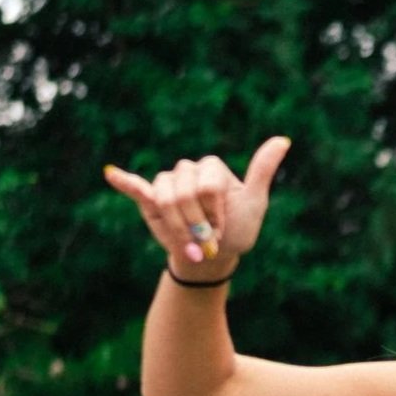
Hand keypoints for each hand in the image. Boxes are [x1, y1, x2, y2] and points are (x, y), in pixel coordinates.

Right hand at [104, 137, 292, 281]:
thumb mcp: (255, 202)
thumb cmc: (238, 229)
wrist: (215, 256)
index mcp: (212, 168)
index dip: (214, 215)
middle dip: (197, 225)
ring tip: (190, 243)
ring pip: (164, 199)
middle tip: (206, 240)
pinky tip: (112, 174)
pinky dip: (124, 181)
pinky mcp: (150, 198)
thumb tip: (283, 140)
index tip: (223, 231)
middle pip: (184, 194)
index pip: (208, 188)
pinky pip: (136, 187)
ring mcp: (167, 183)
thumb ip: (262, 170)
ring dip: (178, 228)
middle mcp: (188, 170)